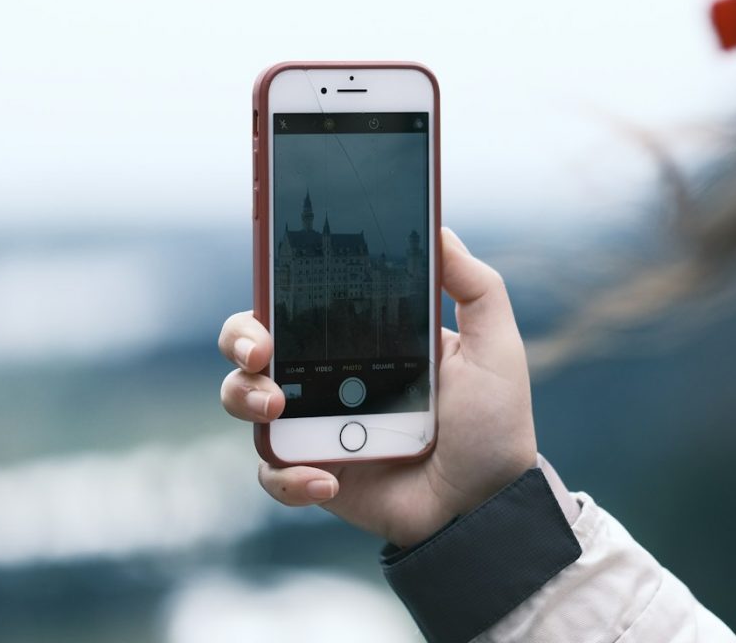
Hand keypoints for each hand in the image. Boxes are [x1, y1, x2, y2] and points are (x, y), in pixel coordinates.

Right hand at [217, 227, 536, 547]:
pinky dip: (290, 476)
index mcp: (366, 340)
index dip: (276, 289)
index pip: (304, 303)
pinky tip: (327, 479)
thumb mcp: (494, 348)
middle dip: (241, 338)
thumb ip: (475, 287)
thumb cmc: (493, 425)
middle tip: (260, 351)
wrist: (488, 505)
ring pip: (245, 400)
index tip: (273, 281)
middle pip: (255, 345)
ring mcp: (317, 427)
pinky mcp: (314, 474)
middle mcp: (331, 377)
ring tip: (277, 409)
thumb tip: (441, 230)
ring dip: (245, 398)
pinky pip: (273, 472)